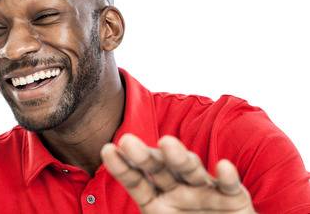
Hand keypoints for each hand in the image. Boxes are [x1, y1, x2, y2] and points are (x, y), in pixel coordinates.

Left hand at [101, 134, 255, 212]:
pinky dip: (227, 177)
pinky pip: (229, 186)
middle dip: (143, 156)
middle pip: (158, 169)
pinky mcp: (233, 197)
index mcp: (157, 200)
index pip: (135, 181)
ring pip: (190, 170)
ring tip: (166, 144)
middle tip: (127, 141)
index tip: (107, 150)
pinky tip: (223, 167)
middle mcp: (178, 190)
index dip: (122, 167)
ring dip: (179, 157)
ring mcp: (204, 190)